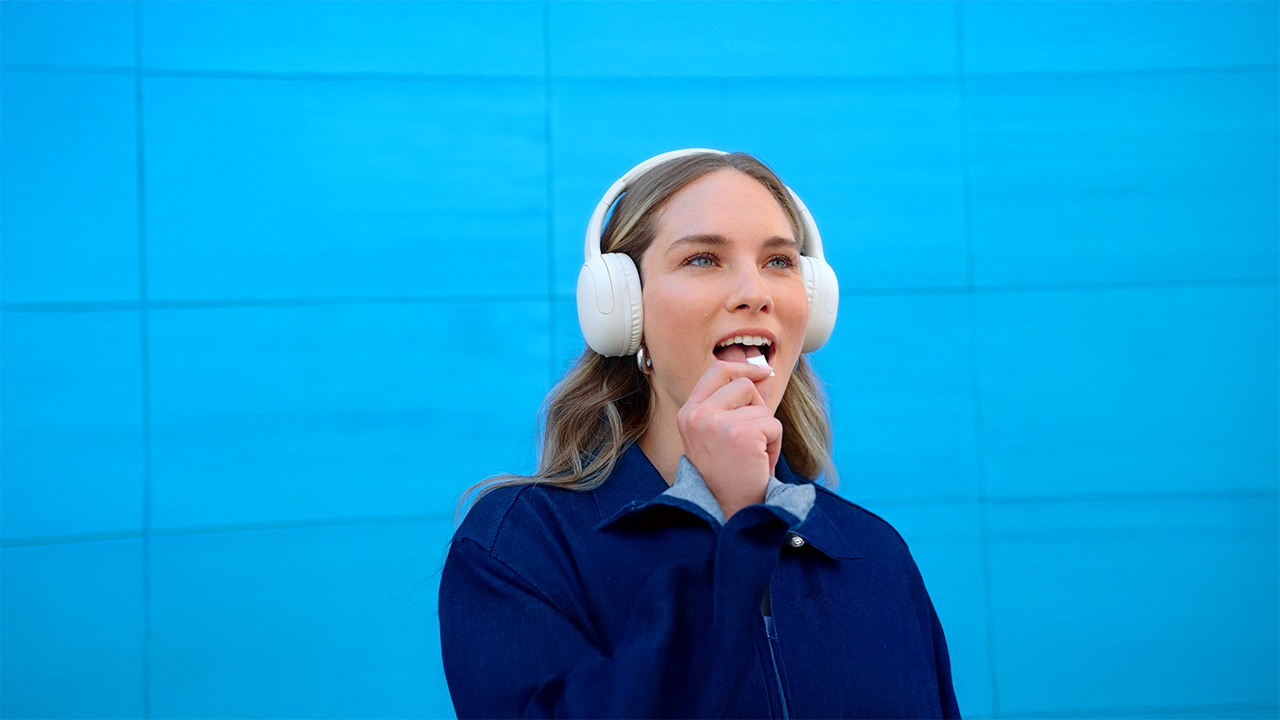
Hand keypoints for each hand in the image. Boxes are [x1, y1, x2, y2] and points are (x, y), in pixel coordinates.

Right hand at [676, 360, 782, 519]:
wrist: (727, 513)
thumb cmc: (728, 476)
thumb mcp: (724, 434)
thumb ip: (740, 402)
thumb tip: (764, 373)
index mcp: (688, 413)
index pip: (716, 370)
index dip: (742, 366)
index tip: (762, 372)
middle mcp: (697, 415)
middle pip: (744, 384)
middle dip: (758, 408)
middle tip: (751, 440)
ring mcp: (717, 423)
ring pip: (762, 407)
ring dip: (766, 431)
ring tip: (752, 457)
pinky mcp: (740, 434)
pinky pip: (773, 425)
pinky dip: (774, 446)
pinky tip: (758, 464)